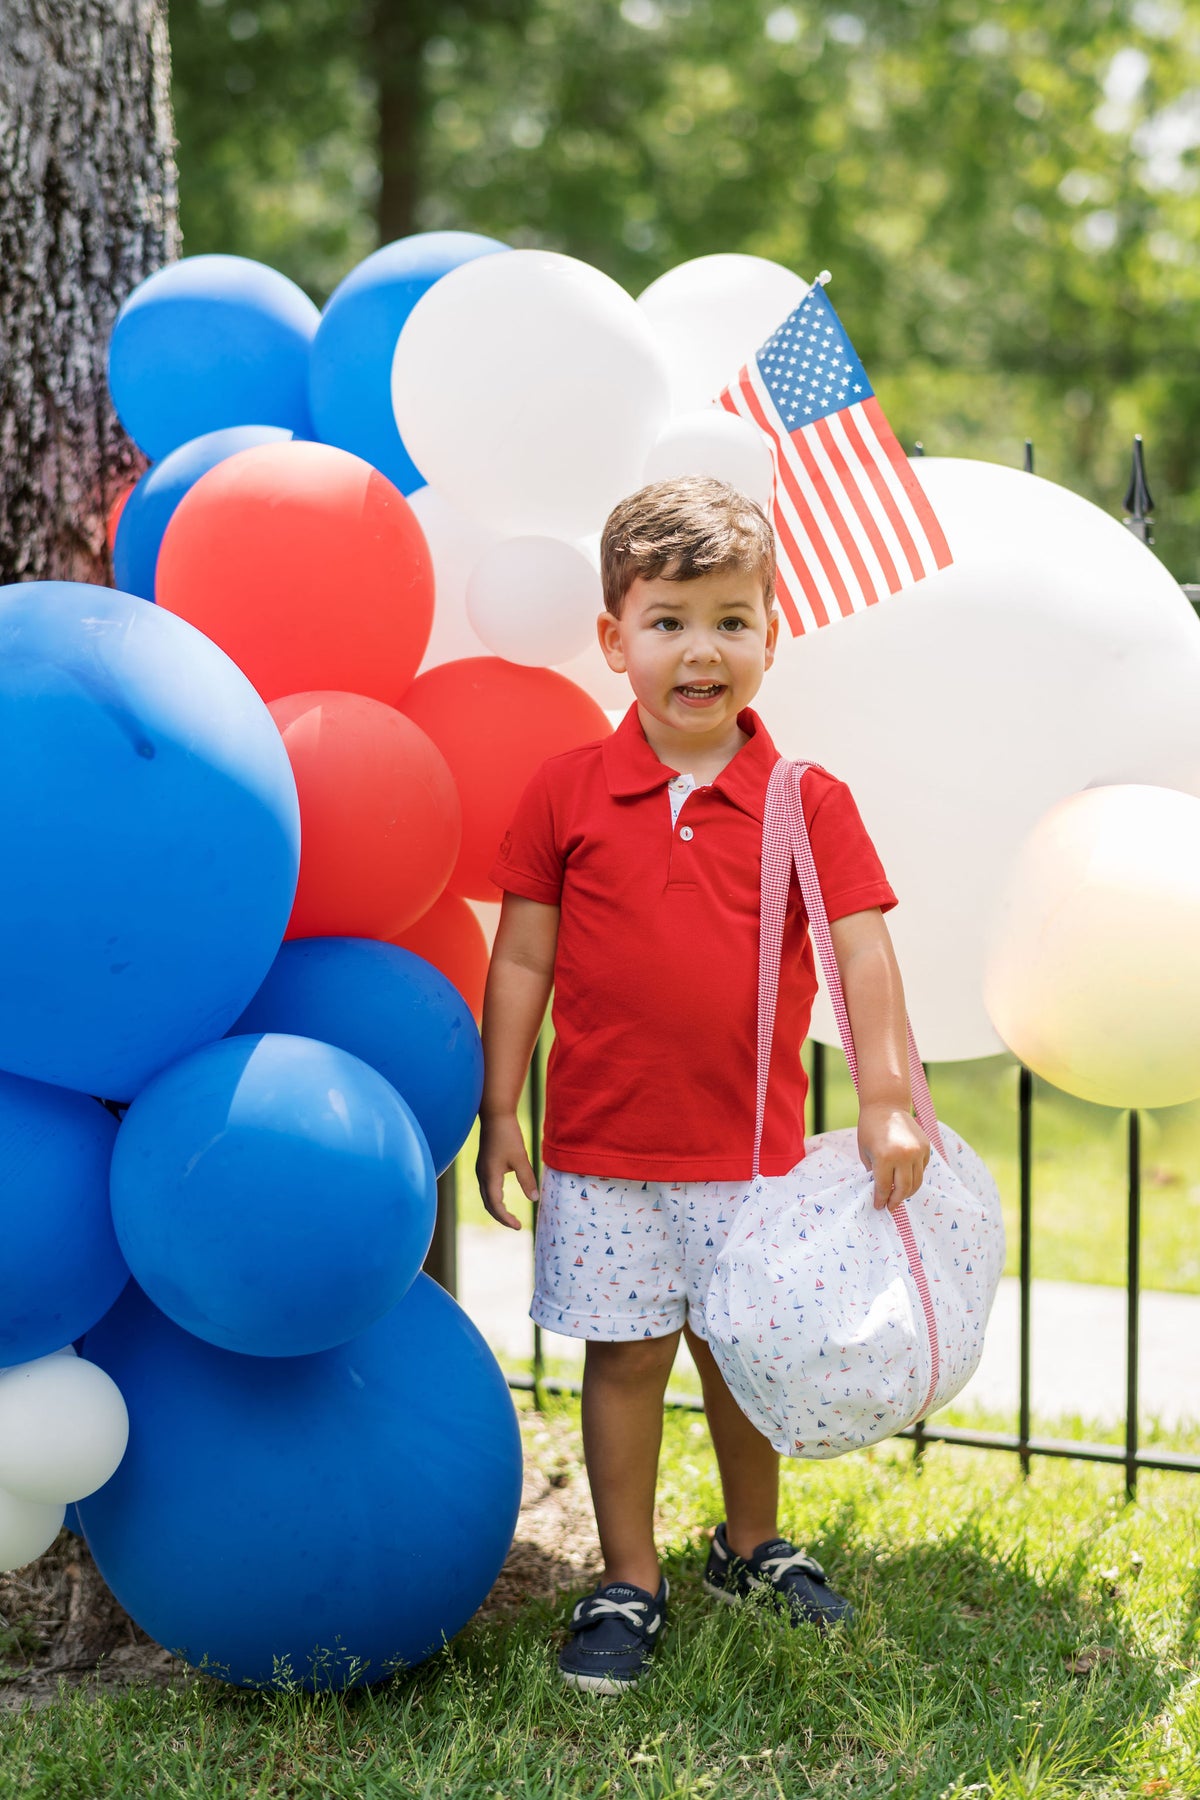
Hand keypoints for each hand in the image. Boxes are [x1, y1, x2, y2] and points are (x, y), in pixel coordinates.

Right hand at [476, 1113, 536, 1229]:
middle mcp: (482, 1176)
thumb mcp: (521, 1158)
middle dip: (501, 1217)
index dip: (506, 1218)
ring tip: (510, 1216)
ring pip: (486, 1197)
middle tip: (516, 1225)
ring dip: (497, 1208)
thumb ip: (527, 1179)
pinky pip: (486, 1188)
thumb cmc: (508, 1135)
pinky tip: (503, 1198)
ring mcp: (481, 1170)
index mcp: (490, 1176)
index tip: (519, 1226)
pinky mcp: (483, 1165)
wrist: (495, 1116)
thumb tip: (534, 1199)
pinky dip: (494, 1198)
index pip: (496, 1205)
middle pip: (488, 1204)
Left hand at [857, 1104, 930, 1211]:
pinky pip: (922, 1169)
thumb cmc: (870, 1128)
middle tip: (891, 1207)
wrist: (886, 1105)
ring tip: (899, 1196)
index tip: (879, 1207)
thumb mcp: (865, 1152)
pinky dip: (915, 1176)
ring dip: (908, 1192)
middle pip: (903, 1188)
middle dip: (896, 1200)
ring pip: (917, 1181)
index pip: (884, 1187)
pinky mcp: (925, 1147)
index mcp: (885, 1157)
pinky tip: (906, 1177)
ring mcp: (917, 1151)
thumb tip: (881, 1192)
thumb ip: (873, 1173)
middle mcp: (904, 1155)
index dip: (881, 1199)